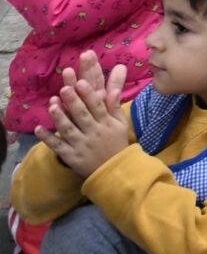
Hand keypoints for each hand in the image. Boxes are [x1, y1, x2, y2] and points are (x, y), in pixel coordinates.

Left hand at [43, 54, 131, 176]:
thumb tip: (114, 90)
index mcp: (106, 124)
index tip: (81, 82)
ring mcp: (80, 145)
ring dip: (60, 118)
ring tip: (52, 106)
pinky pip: (57, 146)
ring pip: (69, 130)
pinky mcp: (70, 156)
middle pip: (82, 115)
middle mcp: (93, 133)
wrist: (113, 170)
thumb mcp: (120, 124)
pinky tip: (39, 128)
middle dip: (73, 102)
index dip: (88, 94)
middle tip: (64, 88)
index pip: (97, 106)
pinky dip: (48, 138)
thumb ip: (115, 107)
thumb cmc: (116, 142)